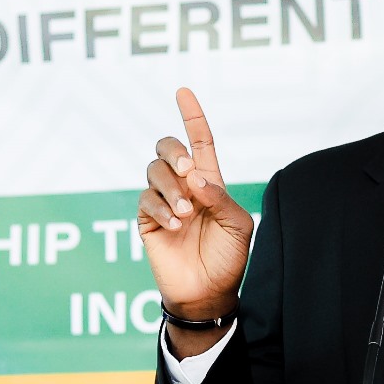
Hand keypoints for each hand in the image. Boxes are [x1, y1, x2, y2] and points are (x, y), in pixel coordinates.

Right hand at [138, 88, 254, 354]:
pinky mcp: (148, 220)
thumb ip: (220, 197)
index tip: (182, 91)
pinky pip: (145, 200)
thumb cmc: (228, 257)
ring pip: (153, 171)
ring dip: (170, 187)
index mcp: (209, 182)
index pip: (199, 141)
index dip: (191, 116)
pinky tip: (174, 225)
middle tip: (188, 173)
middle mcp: (184, 186)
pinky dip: (161, 209)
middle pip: (166, 147)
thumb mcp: (238, 225)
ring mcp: (164, 202)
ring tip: (186, 214)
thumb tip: (196, 178)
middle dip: (174, 151)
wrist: (208, 292)